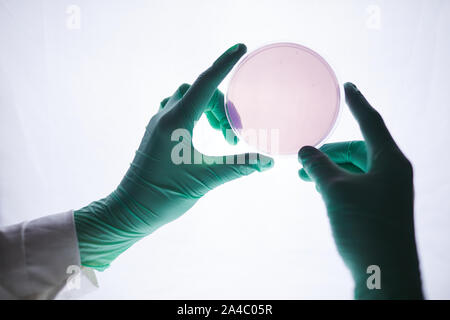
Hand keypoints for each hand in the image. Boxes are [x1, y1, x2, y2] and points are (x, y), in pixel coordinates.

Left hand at [74, 44, 273, 269]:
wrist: (130, 210)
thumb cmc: (164, 195)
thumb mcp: (206, 179)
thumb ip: (238, 166)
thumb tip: (267, 162)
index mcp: (177, 122)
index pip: (206, 84)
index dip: (225, 64)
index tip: (240, 48)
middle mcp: (165, 116)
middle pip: (199, 91)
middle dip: (221, 105)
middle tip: (232, 134)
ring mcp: (157, 123)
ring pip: (186, 97)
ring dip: (207, 108)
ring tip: (220, 135)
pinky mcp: (154, 133)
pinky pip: (175, 108)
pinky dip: (193, 112)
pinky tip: (200, 132)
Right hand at [298, 83, 422, 298]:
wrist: (384, 272)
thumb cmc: (364, 227)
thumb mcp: (335, 190)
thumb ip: (318, 166)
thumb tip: (304, 150)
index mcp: (390, 160)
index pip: (371, 122)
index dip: (357, 103)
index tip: (348, 86)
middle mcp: (393, 172)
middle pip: (358, 148)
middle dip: (330, 151)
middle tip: (304, 157)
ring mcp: (389, 191)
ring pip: (356, 169)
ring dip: (331, 169)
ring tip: (306, 177)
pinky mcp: (383, 207)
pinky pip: (358, 184)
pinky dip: (339, 183)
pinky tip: (322, 190)